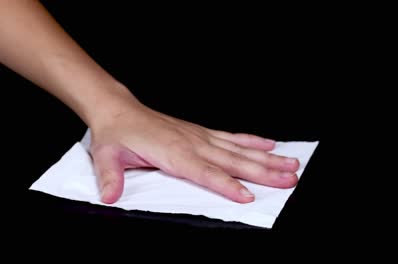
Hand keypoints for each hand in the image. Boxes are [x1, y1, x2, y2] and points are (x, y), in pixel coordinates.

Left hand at [90, 101, 299, 203]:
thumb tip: (110, 197)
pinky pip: (232, 137)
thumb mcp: (107, 156)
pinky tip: (269, 145)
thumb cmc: (117, 134)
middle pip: (233, 161)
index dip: (227, 186)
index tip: (248, 196)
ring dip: (267, 158)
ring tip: (291, 164)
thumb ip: (111, 178)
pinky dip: (252, 141)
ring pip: (239, 149)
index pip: (206, 173)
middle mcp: (192, 143)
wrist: (119, 110)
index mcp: (173, 152)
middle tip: (289, 179)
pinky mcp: (200, 133)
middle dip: (263, 172)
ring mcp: (199, 136)